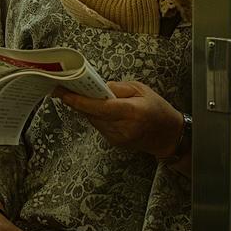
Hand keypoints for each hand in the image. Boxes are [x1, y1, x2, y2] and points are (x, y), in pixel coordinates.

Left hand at [55, 81, 183, 158]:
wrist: (168, 135)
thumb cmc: (158, 109)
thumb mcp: (141, 89)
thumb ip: (118, 88)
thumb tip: (98, 87)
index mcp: (132, 112)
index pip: (99, 107)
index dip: (78, 100)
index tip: (62, 92)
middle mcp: (123, 128)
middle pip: (91, 114)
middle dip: (78, 100)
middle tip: (67, 87)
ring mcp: (118, 138)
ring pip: (93, 120)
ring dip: (87, 108)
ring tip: (86, 95)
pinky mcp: (115, 142)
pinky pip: (99, 126)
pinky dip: (96, 116)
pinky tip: (101, 109)